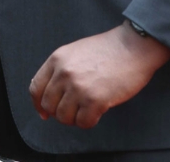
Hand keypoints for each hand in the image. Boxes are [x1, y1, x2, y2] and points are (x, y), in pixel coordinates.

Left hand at [29, 22, 169, 128]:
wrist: (133, 46)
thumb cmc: (107, 49)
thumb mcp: (75, 52)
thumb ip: (60, 68)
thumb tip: (50, 92)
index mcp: (57, 59)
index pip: (36, 88)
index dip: (38, 104)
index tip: (44, 113)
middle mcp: (64, 73)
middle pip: (49, 105)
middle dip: (59, 113)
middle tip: (73, 111)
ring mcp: (79, 87)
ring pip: (64, 117)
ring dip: (74, 119)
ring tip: (86, 111)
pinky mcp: (95, 100)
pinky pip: (83, 122)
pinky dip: (89, 122)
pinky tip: (97, 113)